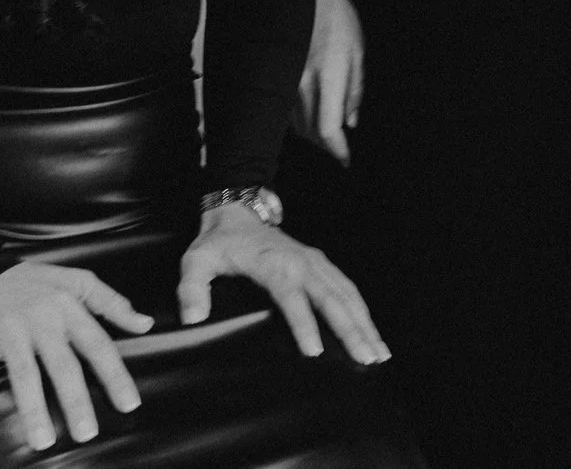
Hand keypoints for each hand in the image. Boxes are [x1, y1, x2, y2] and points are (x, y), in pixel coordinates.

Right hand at [0, 260, 153, 451]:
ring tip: (43, 440)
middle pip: (61, 364)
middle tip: (86, 432)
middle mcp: (39, 317)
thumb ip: (112, 304)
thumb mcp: (77, 280)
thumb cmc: (33, 281)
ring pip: (23, 374)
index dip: (114, 375)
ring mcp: (6, 328)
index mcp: (67, 306)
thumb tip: (145, 324)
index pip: (97, 344)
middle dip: (75, 400)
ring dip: (32, 409)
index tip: (128, 404)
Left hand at [178, 202, 390, 365]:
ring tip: (379, 354)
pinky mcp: (322, 265)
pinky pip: (348, 289)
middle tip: (366, 359)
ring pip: (347, 295)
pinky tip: (372, 333)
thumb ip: (191, 288)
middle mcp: (302, 263)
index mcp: (274, 264)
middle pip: (332, 299)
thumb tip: (193, 317)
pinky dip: (363, 312)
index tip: (315, 352)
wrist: (240, 212)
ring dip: (365, 324)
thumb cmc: (218, 242)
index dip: (304, 324)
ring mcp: (316, 263)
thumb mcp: (196, 260)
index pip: (293, 298)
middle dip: (351, 330)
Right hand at [296, 0, 363, 164]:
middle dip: (328, 146)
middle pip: (312, 133)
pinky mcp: (281, 79)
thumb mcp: (358, 55)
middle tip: (341, 149)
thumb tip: (350, 123)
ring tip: (330, 135)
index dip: (337, 149)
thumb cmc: (341, 24)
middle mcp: (305, 84)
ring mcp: (289, 82)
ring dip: (315, 135)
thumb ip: (354, 92)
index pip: (328, 128)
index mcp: (329, 78)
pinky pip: (290, 112)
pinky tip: (314, 117)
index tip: (346, 159)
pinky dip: (303, 122)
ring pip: (299, 125)